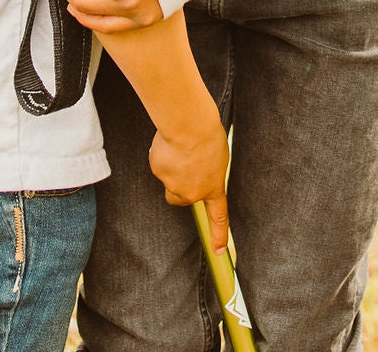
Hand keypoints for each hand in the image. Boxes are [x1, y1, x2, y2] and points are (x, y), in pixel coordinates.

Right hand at [150, 111, 229, 253]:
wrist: (189, 126)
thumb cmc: (207, 135)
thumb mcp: (218, 156)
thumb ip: (207, 172)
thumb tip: (190, 173)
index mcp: (213, 187)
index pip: (218, 217)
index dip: (218, 235)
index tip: (218, 251)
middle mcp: (193, 193)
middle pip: (180, 197)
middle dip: (179, 185)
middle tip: (185, 163)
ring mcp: (174, 185)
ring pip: (168, 180)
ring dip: (171, 168)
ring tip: (180, 145)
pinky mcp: (158, 172)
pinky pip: (158, 164)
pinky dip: (162, 155)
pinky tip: (169, 142)